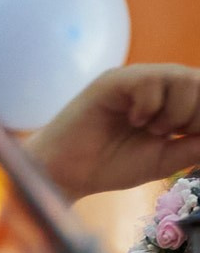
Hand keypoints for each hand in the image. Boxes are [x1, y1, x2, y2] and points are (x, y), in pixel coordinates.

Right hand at [30, 65, 199, 201]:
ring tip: (152, 129)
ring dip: (176, 109)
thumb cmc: (109, 167)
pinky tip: (133, 121)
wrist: (65, 174)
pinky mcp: (113, 80)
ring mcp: (135, 80)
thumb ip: (193, 147)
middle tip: (171, 135)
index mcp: (169, 100)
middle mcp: (155, 84)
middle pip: (198, 81)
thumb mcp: (163, 161)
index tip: (188, 136)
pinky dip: (149, 105)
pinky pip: (150, 81)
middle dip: (195, 113)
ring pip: (181, 78)